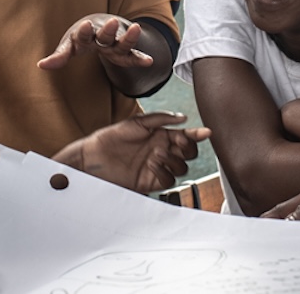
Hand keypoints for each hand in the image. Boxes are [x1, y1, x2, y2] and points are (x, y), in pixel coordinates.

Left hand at [38, 14, 153, 70]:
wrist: (103, 26)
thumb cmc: (82, 37)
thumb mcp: (70, 45)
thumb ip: (59, 56)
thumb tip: (41, 65)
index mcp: (86, 34)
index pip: (84, 34)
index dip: (85, 31)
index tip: (86, 26)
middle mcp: (103, 36)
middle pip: (106, 34)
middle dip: (108, 30)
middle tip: (112, 22)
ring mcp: (116, 43)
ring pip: (122, 42)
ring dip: (129, 37)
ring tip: (136, 30)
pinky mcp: (126, 52)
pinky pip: (134, 56)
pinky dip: (141, 58)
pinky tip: (149, 61)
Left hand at [55, 112, 210, 192]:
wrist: (93, 157)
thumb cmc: (111, 137)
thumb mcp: (137, 123)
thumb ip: (161, 119)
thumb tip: (183, 118)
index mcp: (160, 136)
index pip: (185, 137)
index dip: (197, 135)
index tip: (206, 132)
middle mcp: (161, 152)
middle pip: (188, 154)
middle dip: (187, 149)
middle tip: (176, 143)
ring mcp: (157, 167)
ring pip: (181, 168)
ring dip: (173, 160)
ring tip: (157, 154)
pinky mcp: (150, 181)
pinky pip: (168, 180)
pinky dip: (164, 172)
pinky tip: (152, 164)